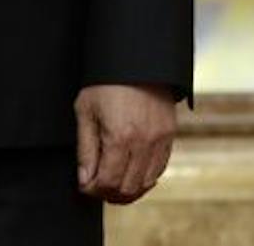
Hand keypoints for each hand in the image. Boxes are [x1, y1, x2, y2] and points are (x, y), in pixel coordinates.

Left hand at [74, 83, 176, 203]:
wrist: (135, 60)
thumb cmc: (104, 83)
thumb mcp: (85, 111)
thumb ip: (85, 149)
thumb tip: (84, 180)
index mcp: (120, 137)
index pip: (108, 181)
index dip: (93, 189)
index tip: (84, 186)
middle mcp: (143, 143)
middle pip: (127, 187)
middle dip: (109, 193)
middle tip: (96, 188)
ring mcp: (160, 141)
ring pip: (145, 183)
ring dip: (128, 190)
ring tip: (112, 185)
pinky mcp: (169, 136)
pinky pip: (159, 169)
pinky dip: (145, 179)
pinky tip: (132, 176)